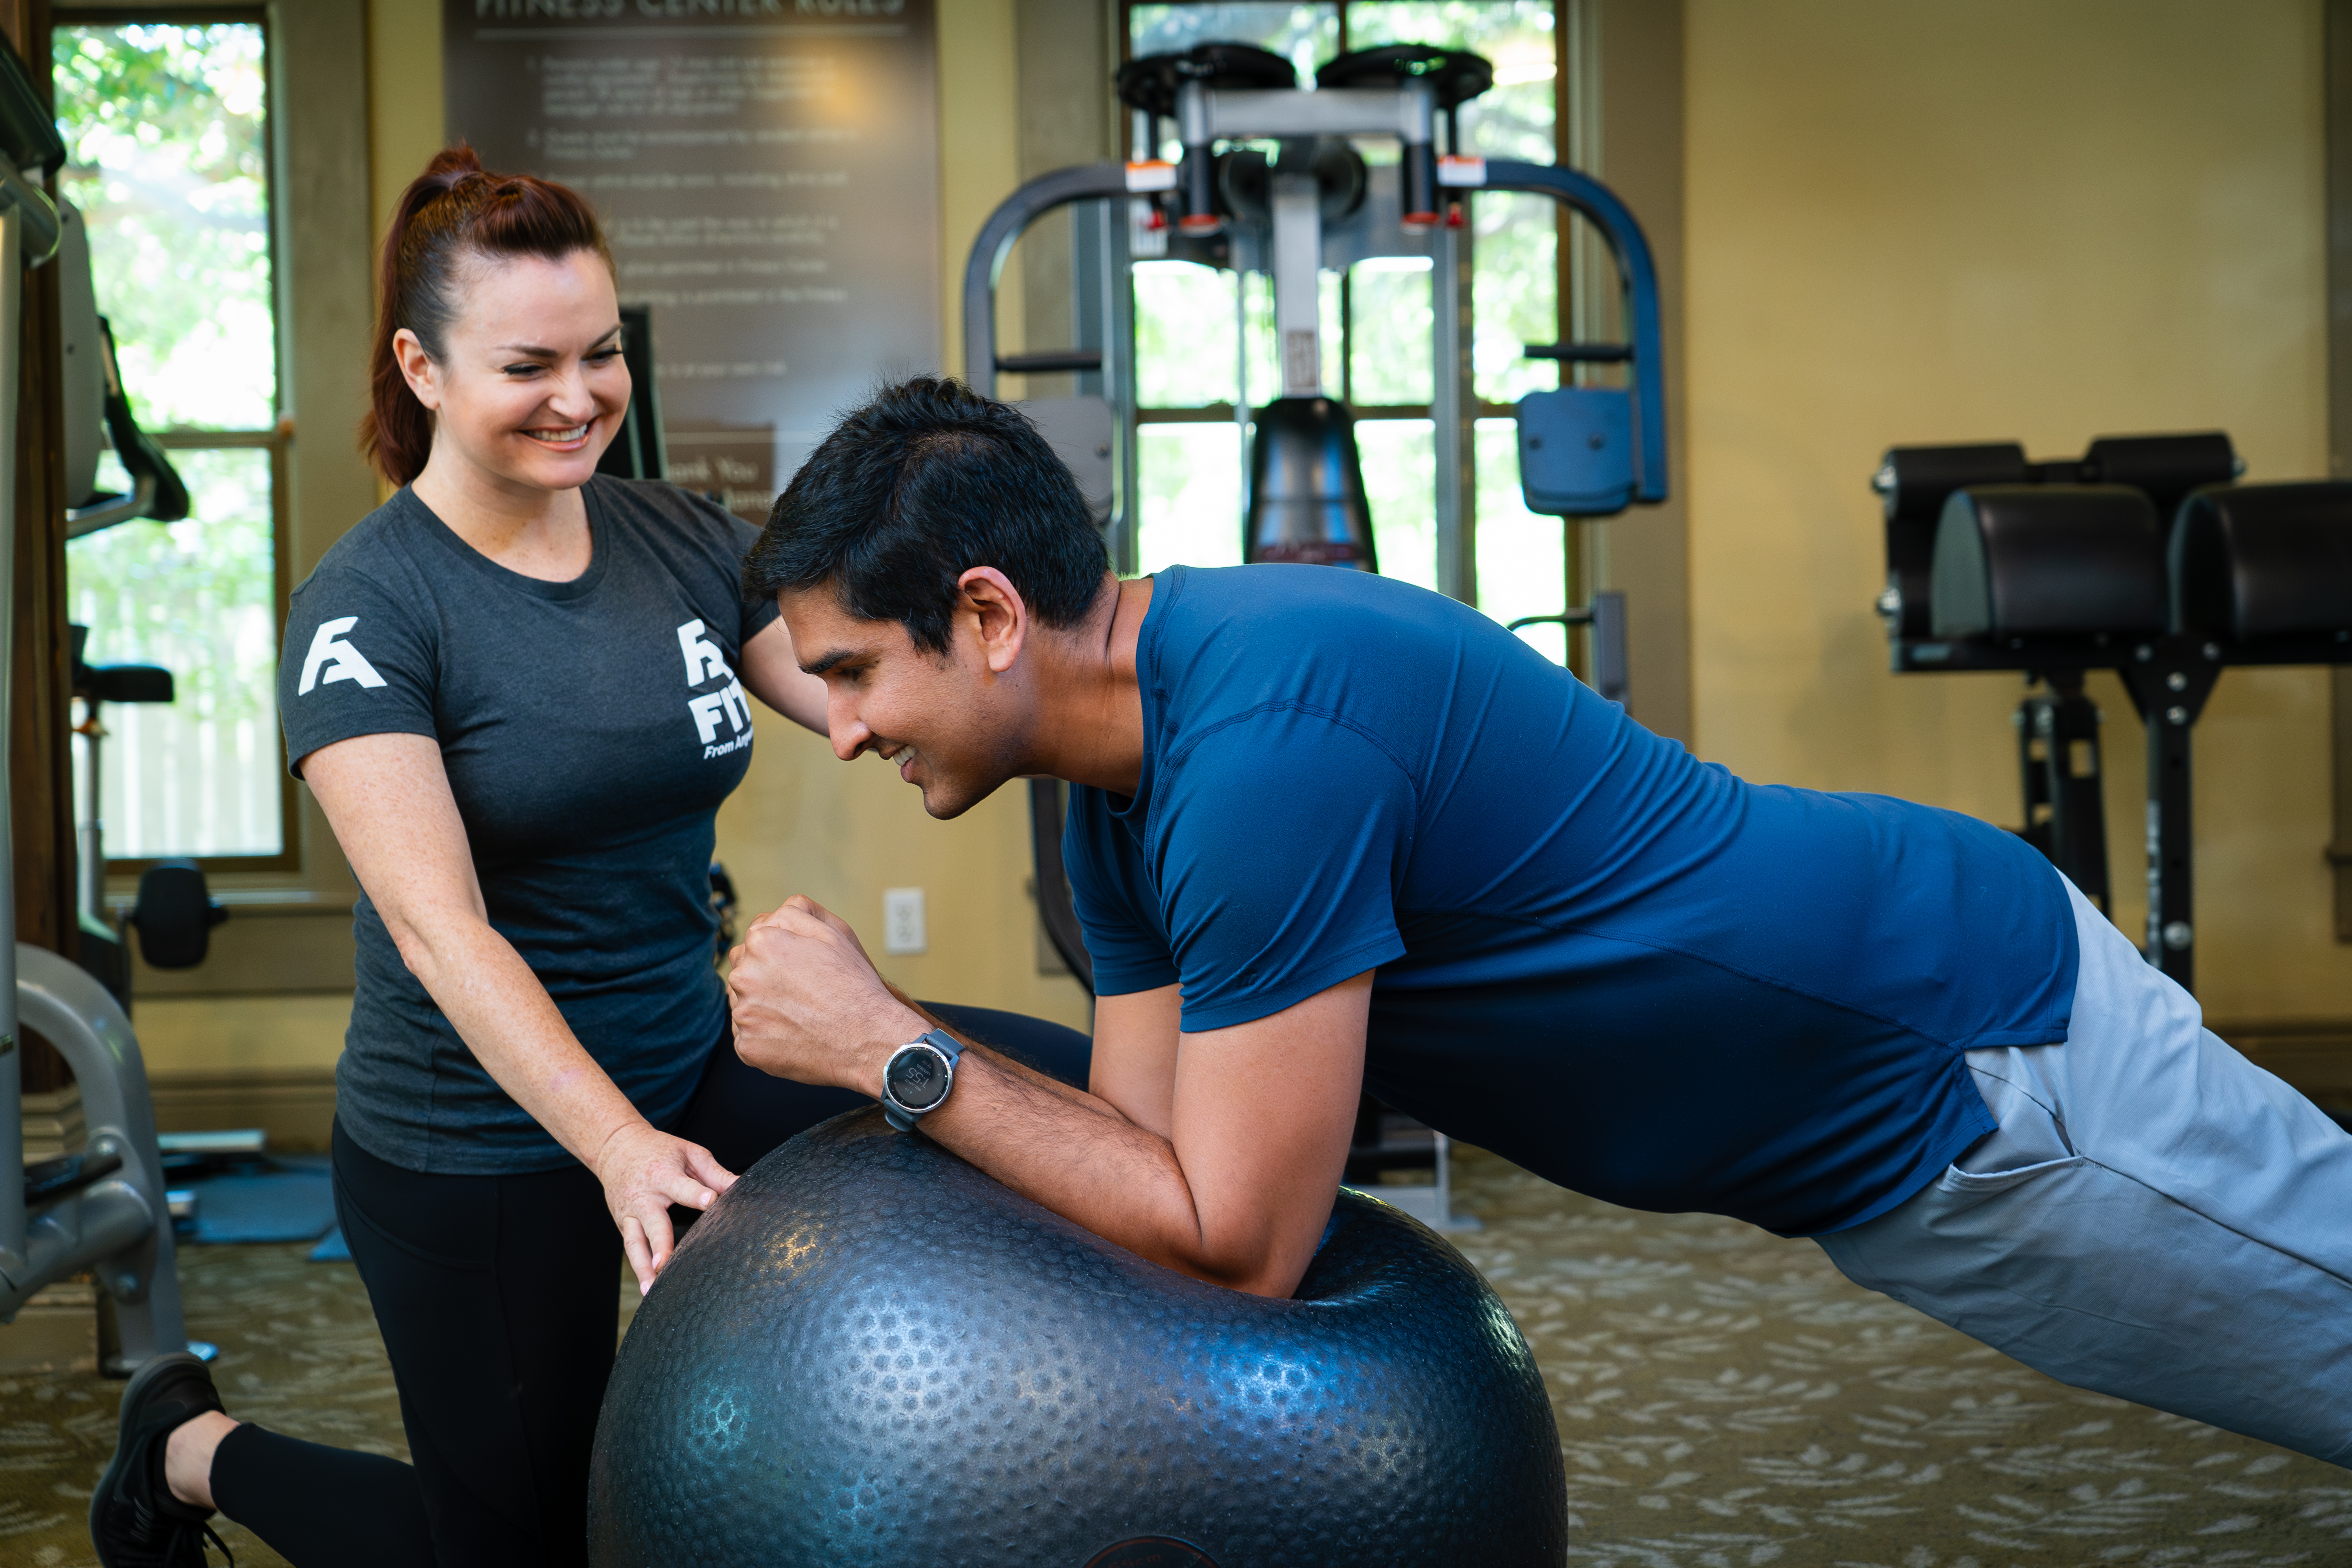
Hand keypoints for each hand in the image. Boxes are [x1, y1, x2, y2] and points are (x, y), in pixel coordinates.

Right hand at [592, 1119, 736, 1294]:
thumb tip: (741, 1186)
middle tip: (665, 1264)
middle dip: (660, 1244)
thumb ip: (715, 1173)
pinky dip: (638, 1268)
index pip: (682, 1187)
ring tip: (650, 1289)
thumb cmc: (659, 1150)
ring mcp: (629, 1213)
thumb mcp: (688, 1152)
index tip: (710, 1202)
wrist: (616, 1147)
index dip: (697, 1194)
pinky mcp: (622, 1224)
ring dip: (643, 1268)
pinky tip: (646, 1287)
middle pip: (653, 1223)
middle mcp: (643, 1197)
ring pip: (634, 1243)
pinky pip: (630, 1248)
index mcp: (663, 1175)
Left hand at [727, 894, 921, 1094]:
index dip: (776, 957)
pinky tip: (793, 1036)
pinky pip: (748, 1038)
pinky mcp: (746, 1047)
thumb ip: (795, 913)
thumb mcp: (832, 933)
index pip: (752, 944)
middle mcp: (744, 975)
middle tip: (799, 994)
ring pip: (744, 1006)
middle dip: (764, 980)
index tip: (796, 972)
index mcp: (762, 942)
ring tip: (800, 1016)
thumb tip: (769, 916)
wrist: (869, 1039)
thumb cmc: (854, 986)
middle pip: (744, 974)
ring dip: (763, 1009)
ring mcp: (744, 1013)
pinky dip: (765, 1038)